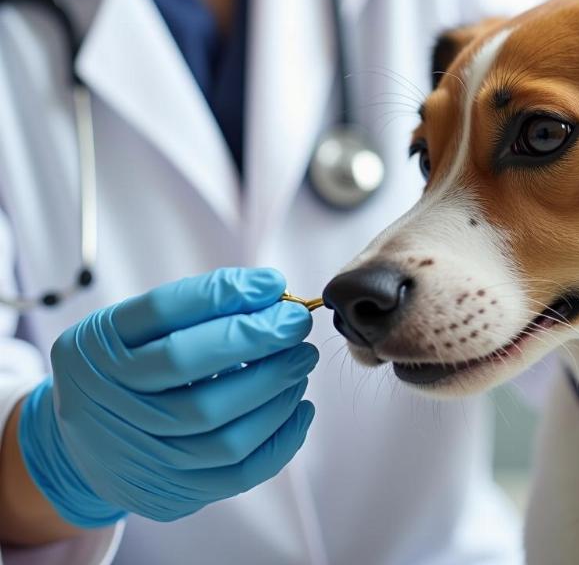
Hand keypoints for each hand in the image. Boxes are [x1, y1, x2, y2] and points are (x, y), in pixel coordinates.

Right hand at [18, 268, 316, 526]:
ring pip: (222, 429)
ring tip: (301, 360)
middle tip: (296, 323)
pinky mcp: (170, 494)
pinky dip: (281, 439)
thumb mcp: (133, 326)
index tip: (273, 284)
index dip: (223, 294)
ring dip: (276, 389)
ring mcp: (140, 454)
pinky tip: (300, 406)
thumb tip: (270, 290)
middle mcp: (111, 401)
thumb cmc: (124, 367)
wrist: (78, 443)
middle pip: (189, 367)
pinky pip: (239, 474)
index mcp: (100, 348)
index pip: (163, 311)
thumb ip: (195, 305)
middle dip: (257, 339)